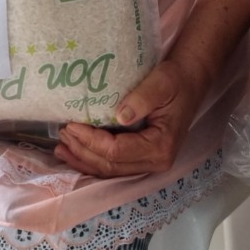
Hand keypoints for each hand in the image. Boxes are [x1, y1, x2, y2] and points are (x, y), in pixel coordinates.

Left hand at [53, 59, 202, 177]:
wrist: (189, 81)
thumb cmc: (176, 80)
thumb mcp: (162, 82)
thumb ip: (142, 98)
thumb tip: (120, 116)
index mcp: (160, 147)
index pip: (117, 152)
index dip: (91, 141)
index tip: (72, 125)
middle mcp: (155, 162)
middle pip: (110, 165)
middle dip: (83, 152)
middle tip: (62, 133)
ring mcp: (149, 163)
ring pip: (109, 170)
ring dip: (83, 160)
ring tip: (61, 148)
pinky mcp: (142, 157)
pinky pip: (113, 165)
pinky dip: (92, 160)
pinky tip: (75, 153)